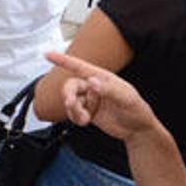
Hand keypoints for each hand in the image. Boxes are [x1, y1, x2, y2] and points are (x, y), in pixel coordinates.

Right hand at [45, 52, 160, 140]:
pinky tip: (85, 121)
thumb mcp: (127, 99)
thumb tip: (92, 81)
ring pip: (70, 100)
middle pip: (71, 85)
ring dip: (73, 110)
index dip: (63, 60)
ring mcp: (90, 99)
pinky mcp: (87, 111)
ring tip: (84, 118)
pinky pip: (72, 112)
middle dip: (68, 95)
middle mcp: (94, 87)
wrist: (138, 130)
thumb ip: (109, 90)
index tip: (48, 54)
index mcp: (103, 78)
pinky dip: (75, 117)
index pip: (80, 67)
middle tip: (70, 104)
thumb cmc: (137, 111)